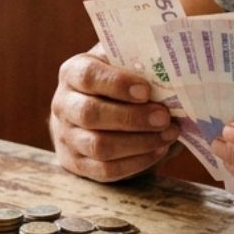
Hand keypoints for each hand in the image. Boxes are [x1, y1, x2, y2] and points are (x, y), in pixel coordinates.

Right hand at [48, 49, 180, 182]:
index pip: (88, 76)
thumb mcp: (121, 64)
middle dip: (132, 118)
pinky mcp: (76, 163)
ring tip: (168, 134)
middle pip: (91, 114)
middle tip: (164, 117)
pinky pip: (105, 170)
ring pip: (98, 146)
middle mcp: (63, 104)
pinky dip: (136, 162)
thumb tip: (171, 73)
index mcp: (72, 73)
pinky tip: (159, 150)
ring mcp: (66, 137)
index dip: (117, 84)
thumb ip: (138, 63)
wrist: (94, 111)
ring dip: (139, 143)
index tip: (146, 91)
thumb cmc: (118, 83)